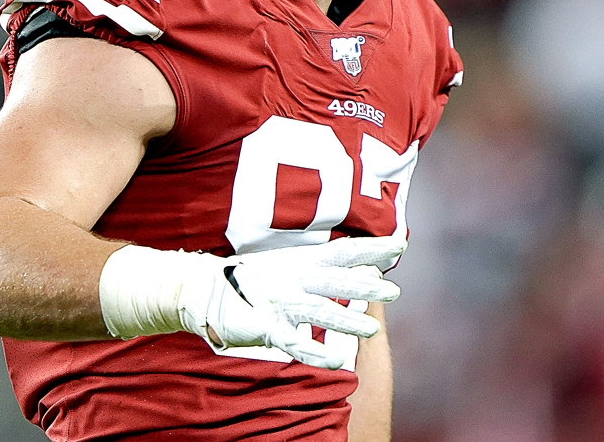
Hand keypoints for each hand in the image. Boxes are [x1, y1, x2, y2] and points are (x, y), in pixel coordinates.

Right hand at [178, 236, 404, 368]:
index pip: (344, 252)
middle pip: (335, 280)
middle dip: (364, 286)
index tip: (400, 243)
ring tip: (372, 330)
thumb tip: (367, 269)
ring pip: (318, 311)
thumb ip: (324, 267)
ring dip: (345, 320)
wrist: (203, 288)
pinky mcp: (265, 327)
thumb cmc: (253, 278)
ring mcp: (279, 302)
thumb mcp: (290, 265)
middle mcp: (294, 279)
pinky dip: (313, 352)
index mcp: (302, 261)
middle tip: (394, 292)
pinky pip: (292, 342)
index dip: (371, 248)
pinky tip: (333, 361)